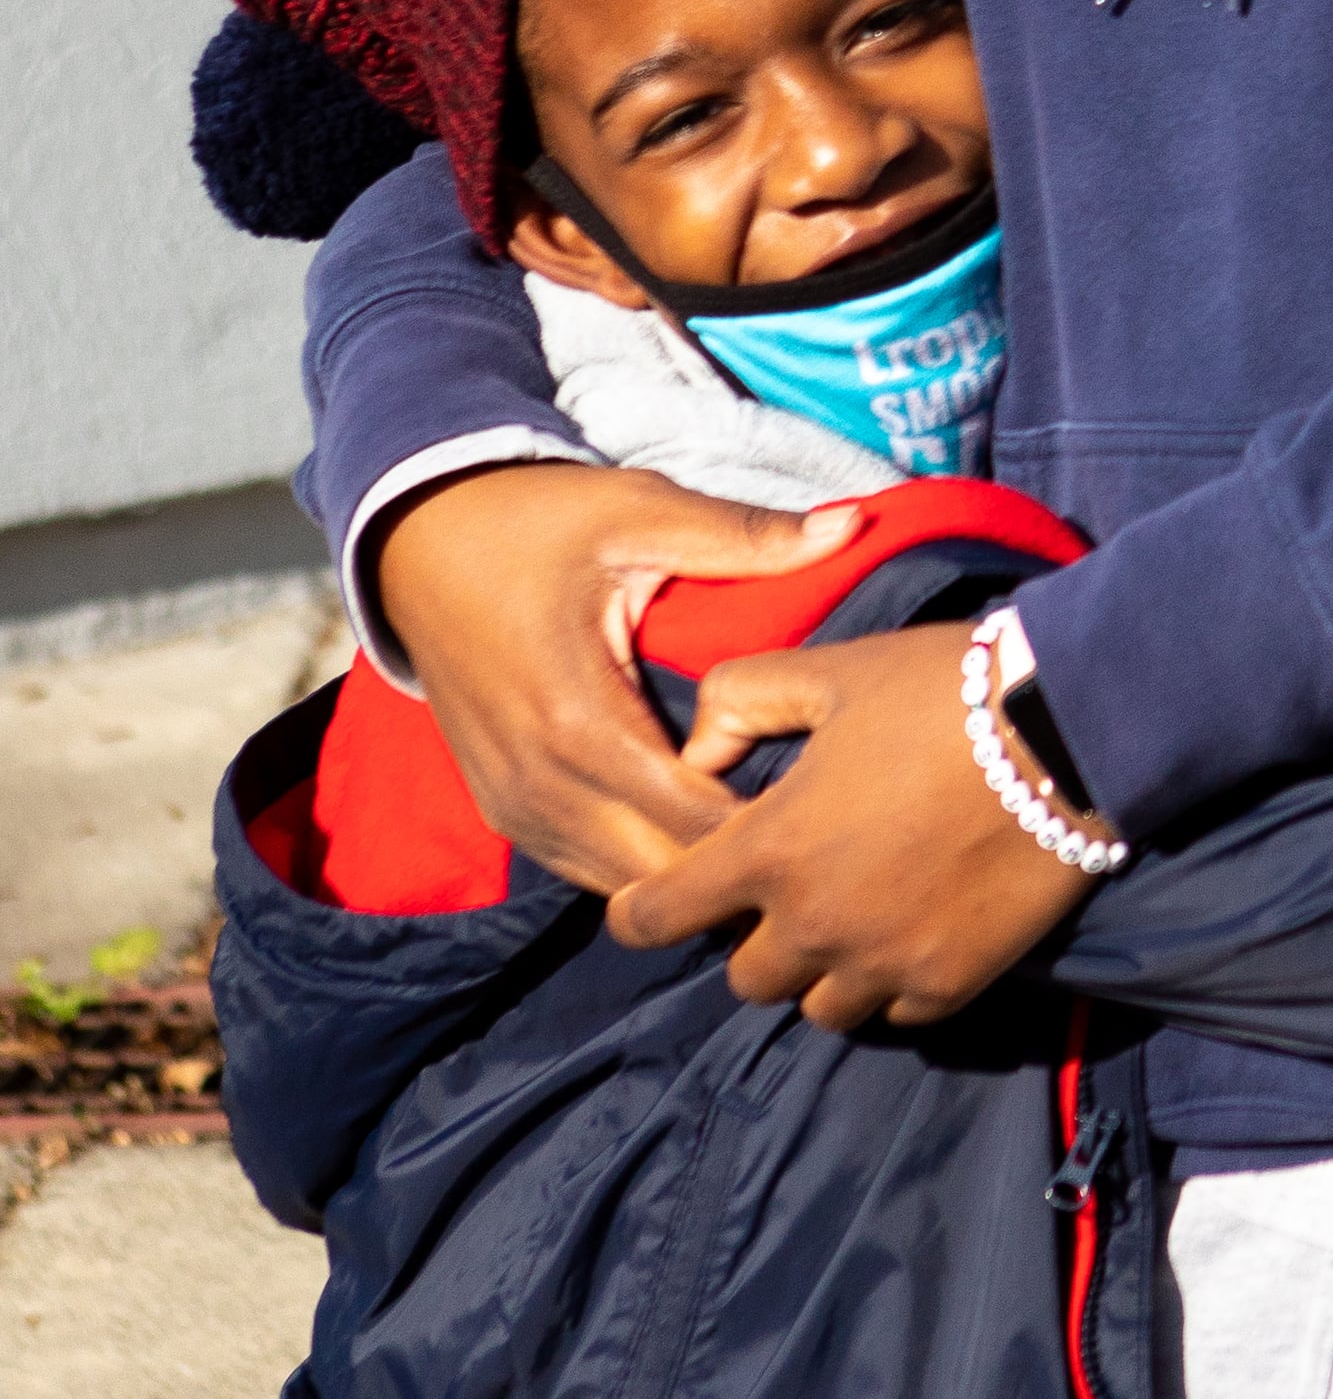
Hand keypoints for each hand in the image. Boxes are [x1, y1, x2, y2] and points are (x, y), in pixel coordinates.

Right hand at [371, 461, 866, 892]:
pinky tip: (697, 832)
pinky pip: (583, 867)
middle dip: (735, 863)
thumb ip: (743, 537)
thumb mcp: (639, 514)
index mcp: (578, 719)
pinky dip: (641, 861)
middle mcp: (539, 783)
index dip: (767, 823)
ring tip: (768, 837)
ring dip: (689, 871)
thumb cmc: (536, 523)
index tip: (833, 798)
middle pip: (660, 872)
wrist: (417, 543)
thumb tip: (849, 526)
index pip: (692, 819)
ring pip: (621, 884)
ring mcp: (514, 806)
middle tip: (814, 828)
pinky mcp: (503, 810)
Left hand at [607, 625, 1107, 1028]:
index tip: (651, 906)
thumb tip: (697, 754)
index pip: (655, 918)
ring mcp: (884, 964)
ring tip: (858, 921)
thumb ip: (740, 702)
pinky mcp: (950, 983)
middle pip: (746, 978)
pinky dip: (893, 982)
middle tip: (793, 892)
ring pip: (820, 1008)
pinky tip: (916, 933)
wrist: (1068, 730)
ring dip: (824, 971)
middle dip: (756, 937)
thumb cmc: (940, 692)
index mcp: (768, 852)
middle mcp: (814, 926)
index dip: (641, 913)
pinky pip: (897, 1012)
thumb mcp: (829, 672)